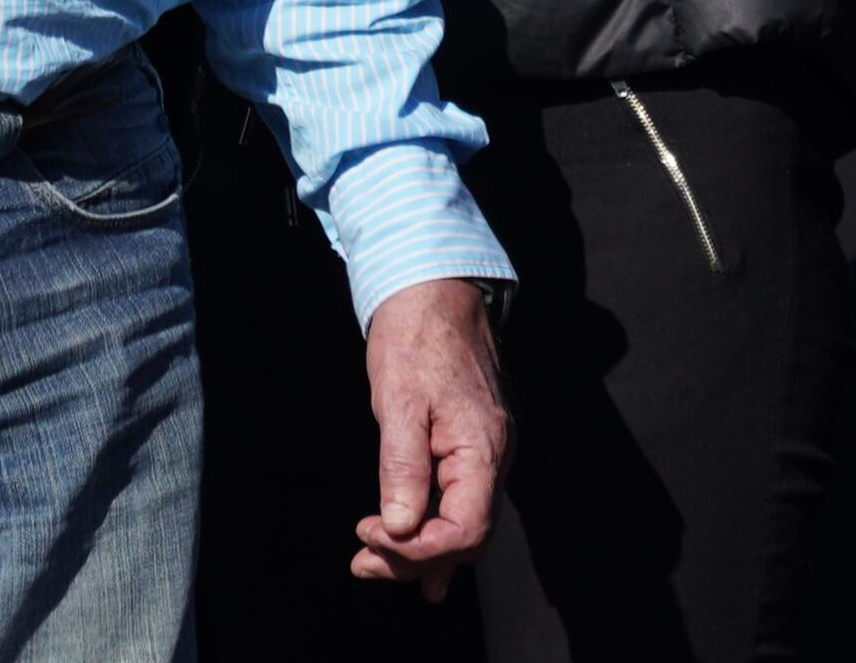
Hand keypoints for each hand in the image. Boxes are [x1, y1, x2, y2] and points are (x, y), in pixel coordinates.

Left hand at [349, 276, 509, 593]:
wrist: (433, 290)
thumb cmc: (416, 336)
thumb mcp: (399, 399)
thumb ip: (403, 467)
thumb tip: (400, 528)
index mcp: (482, 449)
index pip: (465, 530)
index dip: (418, 549)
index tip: (370, 536)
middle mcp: (493, 458)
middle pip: (465, 537)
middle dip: (412, 559)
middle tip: (361, 564)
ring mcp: (485, 453)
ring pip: (461, 523)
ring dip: (418, 551)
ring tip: (374, 564)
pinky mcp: (470, 446)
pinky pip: (459, 502)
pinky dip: (434, 530)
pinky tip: (415, 552)